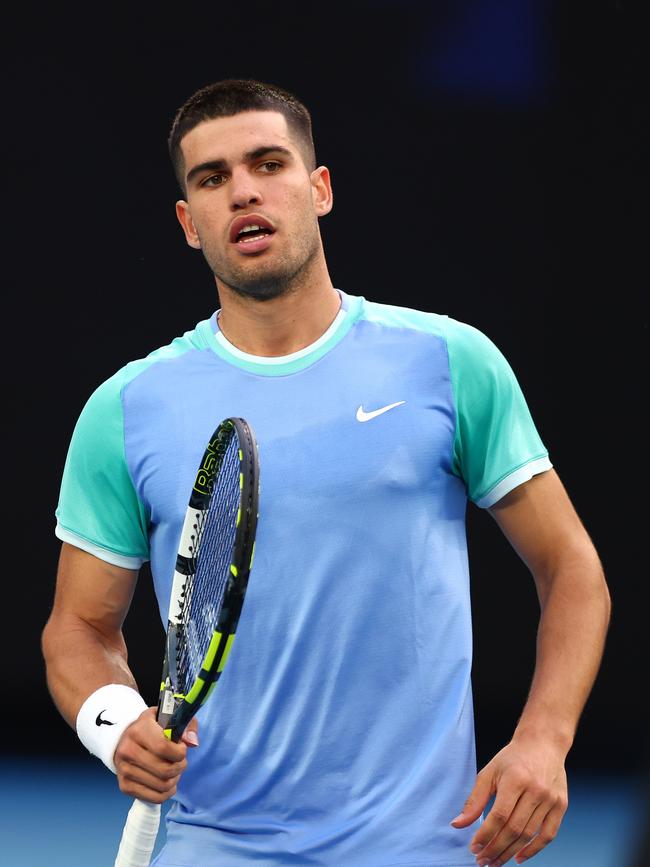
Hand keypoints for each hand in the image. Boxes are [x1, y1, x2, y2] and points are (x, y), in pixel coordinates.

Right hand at [113, 708, 198, 802]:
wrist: (125, 739)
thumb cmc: (152, 728)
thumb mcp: (169, 717)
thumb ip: (186, 725)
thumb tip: (192, 742)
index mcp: (139, 730)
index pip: (163, 747)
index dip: (179, 752)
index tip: (182, 748)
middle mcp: (128, 750)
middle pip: (165, 770)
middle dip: (180, 767)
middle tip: (180, 761)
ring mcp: (124, 770)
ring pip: (162, 785)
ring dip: (175, 779)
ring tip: (174, 770)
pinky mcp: (124, 786)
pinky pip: (155, 798)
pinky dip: (168, 792)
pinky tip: (168, 782)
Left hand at [451, 736, 567, 863]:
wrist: (543, 744)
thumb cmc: (513, 758)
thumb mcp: (489, 772)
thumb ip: (474, 799)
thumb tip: (458, 824)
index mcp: (515, 779)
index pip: (499, 816)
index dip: (485, 835)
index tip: (474, 848)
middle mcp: (536, 790)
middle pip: (514, 829)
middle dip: (495, 849)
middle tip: (483, 861)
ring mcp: (550, 799)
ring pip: (529, 835)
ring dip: (510, 852)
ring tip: (495, 861)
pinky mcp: (561, 806)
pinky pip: (548, 835)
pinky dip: (534, 850)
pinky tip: (518, 857)